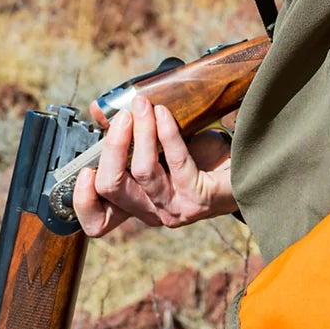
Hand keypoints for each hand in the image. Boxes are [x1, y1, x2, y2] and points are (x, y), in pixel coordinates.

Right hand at [73, 93, 237, 238]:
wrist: (246, 165)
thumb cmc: (201, 156)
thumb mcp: (158, 142)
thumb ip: (127, 131)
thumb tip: (99, 109)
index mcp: (136, 202)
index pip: (98, 222)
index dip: (83, 201)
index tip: (85, 170)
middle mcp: (151, 212)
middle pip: (111, 187)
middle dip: (113, 145)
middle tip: (124, 114)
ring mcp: (175, 208)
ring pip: (141, 171)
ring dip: (141, 132)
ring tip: (144, 106)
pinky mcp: (198, 197)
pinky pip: (175, 162)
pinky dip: (167, 133)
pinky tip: (166, 114)